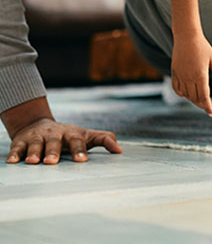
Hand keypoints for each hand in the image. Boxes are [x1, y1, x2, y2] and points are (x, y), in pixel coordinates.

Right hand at [6, 117, 121, 164]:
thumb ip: (104, 139)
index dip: (80, 150)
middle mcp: (55, 134)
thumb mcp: (86, 135)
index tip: (82, 161)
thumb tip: (120, 150)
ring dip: (34, 153)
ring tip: (34, 162)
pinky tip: (13, 161)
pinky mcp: (21, 141)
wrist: (40, 125)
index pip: (78, 141)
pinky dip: (15, 154)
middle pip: (55, 142)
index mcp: (72, 134)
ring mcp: (38, 137)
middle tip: (52, 162)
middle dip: (53, 151)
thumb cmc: (69, 136)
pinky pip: (17, 148)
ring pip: (36, 144)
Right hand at [171, 34, 211, 115]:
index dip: (208, 107)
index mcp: (200, 75)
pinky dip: (182, 94)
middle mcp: (189, 78)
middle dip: (202, 104)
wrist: (187, 36)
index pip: (204, 97)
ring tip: (199, 101)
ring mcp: (180, 76)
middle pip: (195, 98)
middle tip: (207, 107)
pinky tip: (187, 94)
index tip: (211, 113)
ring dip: (192, 100)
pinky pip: (177, 88)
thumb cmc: (203, 46)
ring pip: (186, 95)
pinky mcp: (174, 72)